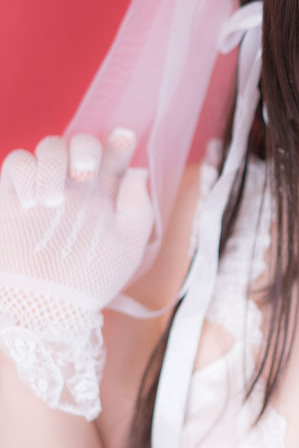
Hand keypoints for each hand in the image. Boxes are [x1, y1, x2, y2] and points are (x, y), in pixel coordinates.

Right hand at [0, 130, 153, 417]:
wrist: (49, 308)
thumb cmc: (92, 281)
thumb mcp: (126, 247)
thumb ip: (137, 208)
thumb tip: (137, 170)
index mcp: (107, 195)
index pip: (115, 156)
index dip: (119, 142)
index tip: (124, 139)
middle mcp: (76, 187)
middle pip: (80, 142)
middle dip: (84, 147)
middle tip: (85, 174)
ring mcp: (45, 188)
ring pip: (47, 146)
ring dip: (52, 163)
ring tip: (52, 202)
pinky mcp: (13, 197)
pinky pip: (16, 162)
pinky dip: (23, 173)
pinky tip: (30, 203)